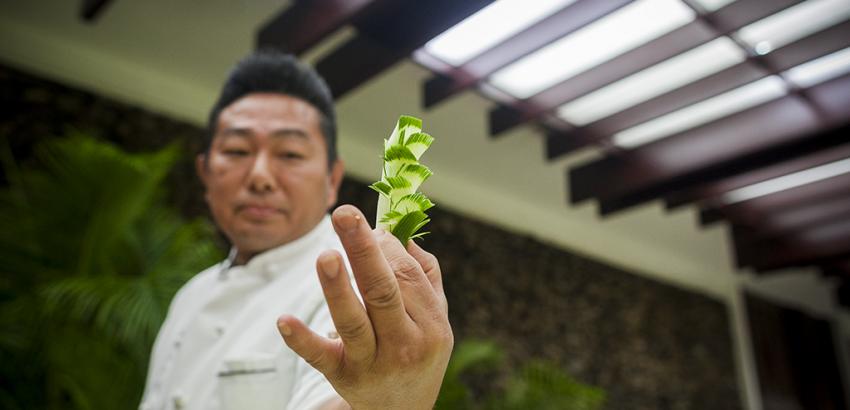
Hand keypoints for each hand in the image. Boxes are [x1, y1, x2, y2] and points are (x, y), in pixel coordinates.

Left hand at [276, 204, 452, 409]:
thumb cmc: (418, 352)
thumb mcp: (435, 318)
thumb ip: (425, 273)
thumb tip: (398, 230)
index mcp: (431, 325)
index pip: (406, 276)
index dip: (384, 245)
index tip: (366, 225)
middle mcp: (405, 344)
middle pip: (383, 291)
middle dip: (363, 251)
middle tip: (344, 214)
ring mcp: (373, 362)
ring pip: (354, 321)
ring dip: (338, 288)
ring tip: (326, 256)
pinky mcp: (342, 376)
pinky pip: (320, 357)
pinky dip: (301, 340)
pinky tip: (284, 321)